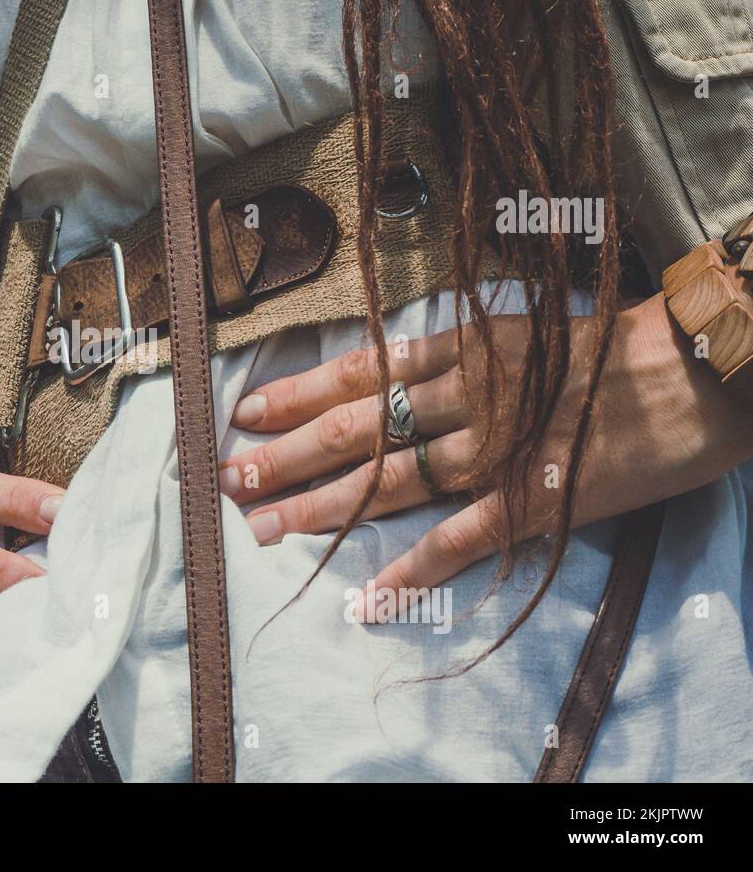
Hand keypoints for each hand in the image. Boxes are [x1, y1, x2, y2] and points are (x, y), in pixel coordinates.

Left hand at [218, 293, 752, 612]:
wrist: (697, 369)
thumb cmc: (611, 343)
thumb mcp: (521, 329)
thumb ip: (457, 353)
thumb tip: (391, 370)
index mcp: (463, 349)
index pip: (359, 372)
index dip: (296, 393)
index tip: (245, 410)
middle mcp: (464, 397)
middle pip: (357, 429)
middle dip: (287, 455)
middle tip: (229, 479)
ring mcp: (495, 450)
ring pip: (390, 481)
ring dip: (323, 508)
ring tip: (266, 528)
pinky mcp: (532, 500)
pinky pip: (457, 540)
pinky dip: (410, 571)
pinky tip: (365, 598)